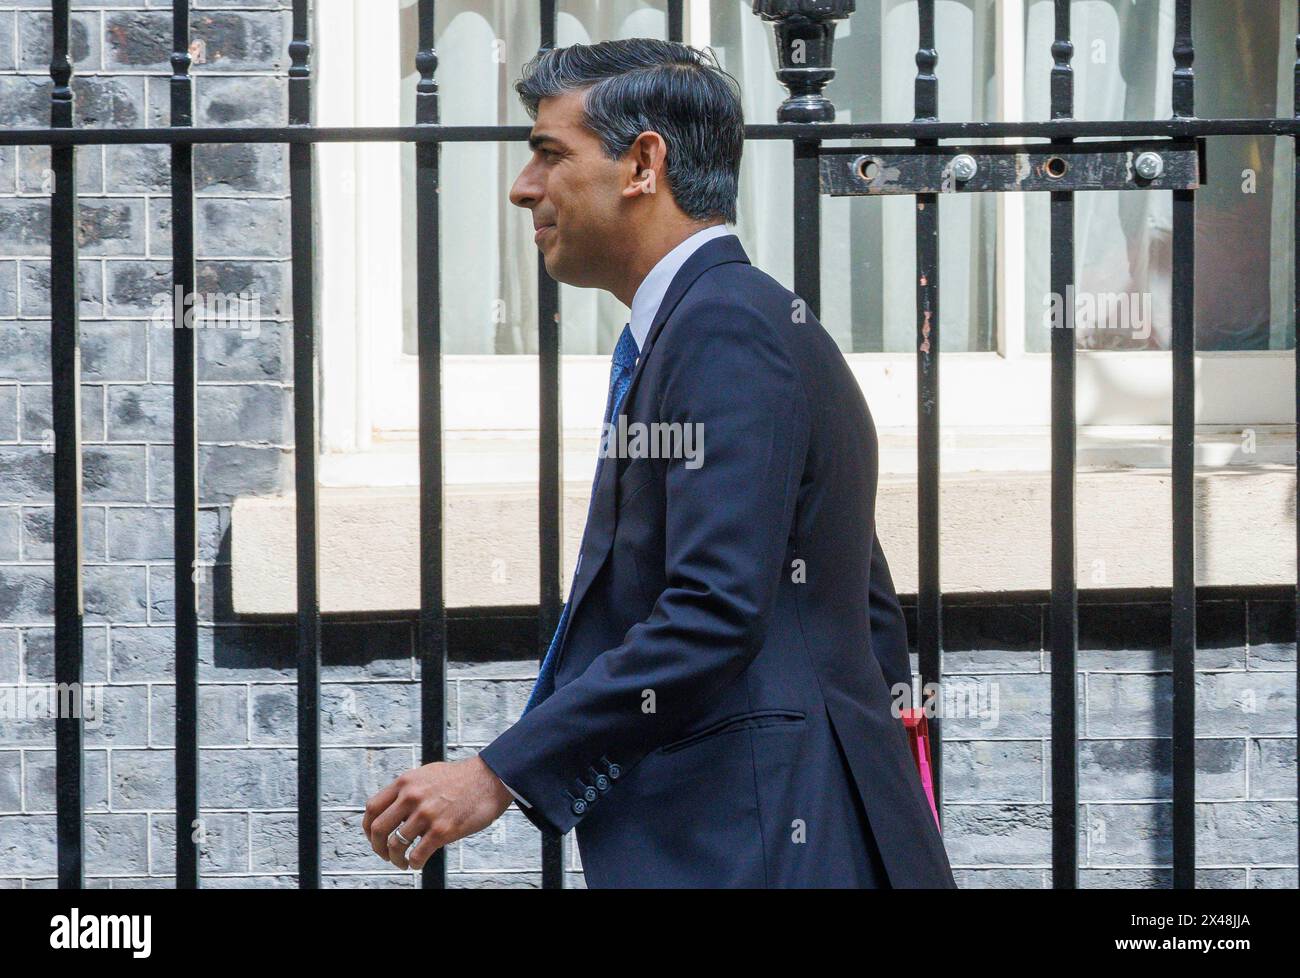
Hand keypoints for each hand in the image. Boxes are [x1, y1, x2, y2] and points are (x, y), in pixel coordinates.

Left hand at [362, 755, 513, 870]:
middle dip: (377, 847)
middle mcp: (412, 797)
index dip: (367, 827)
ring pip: (395, 845)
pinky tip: (418, 862)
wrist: (489, 780)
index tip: (373, 836)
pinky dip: (414, 864)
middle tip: (385, 854)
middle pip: (378, 829)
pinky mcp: (441, 830)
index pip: (372, 808)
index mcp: (405, 782)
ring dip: (396, 859)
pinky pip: (417, 855)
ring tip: (403, 861)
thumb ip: (408, 789)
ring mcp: (426, 814)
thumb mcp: (426, 775)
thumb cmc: (461, 778)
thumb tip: (392, 808)